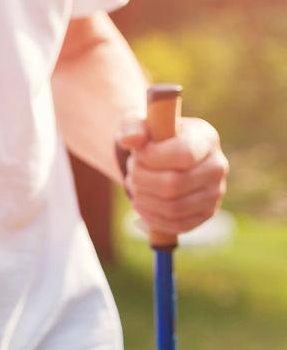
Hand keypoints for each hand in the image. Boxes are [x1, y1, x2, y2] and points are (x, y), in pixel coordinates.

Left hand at [117, 116, 228, 236]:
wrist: (159, 156)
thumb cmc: (149, 138)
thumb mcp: (138, 124)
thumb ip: (132, 127)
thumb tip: (130, 140)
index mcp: (206, 138)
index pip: (183, 154)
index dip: (152, 157)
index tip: (138, 153)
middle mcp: (217, 166)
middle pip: (175, 184)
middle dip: (142, 179)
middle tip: (132, 172)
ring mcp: (215, 192)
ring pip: (173, 207)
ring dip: (143, 198)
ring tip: (136, 185)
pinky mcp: (206, 213)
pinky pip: (177, 225)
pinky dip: (151, 217)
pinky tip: (141, 202)